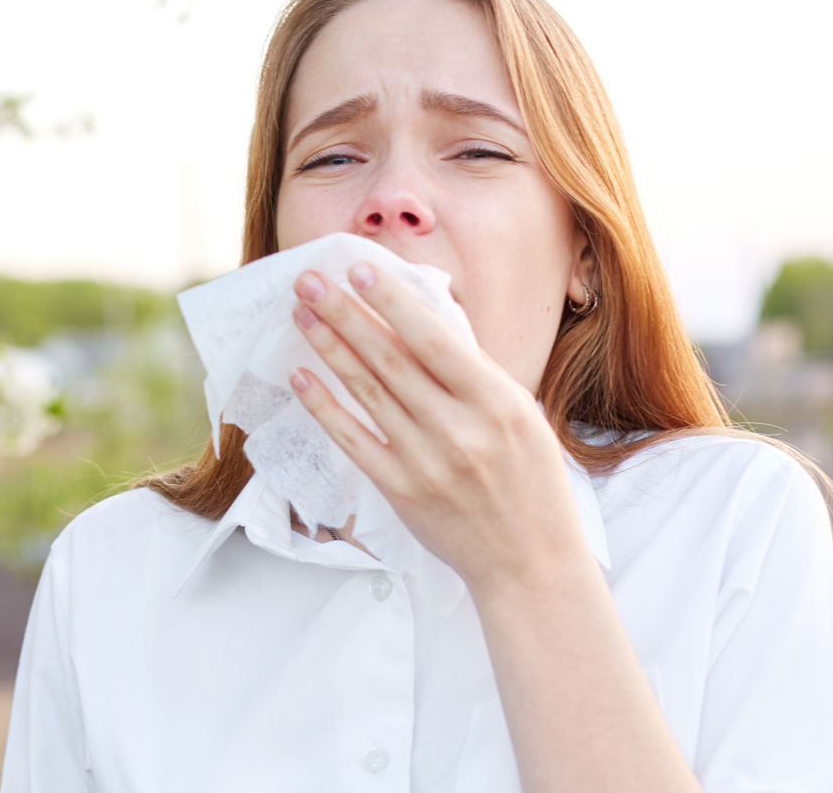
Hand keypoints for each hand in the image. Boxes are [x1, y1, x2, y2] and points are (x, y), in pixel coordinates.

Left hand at [285, 261, 588, 593]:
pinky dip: (325, 406)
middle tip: (310, 279)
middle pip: (390, 359)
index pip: (435, 340)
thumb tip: (420, 321)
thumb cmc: (530, 482)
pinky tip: (301, 377)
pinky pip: (353, 440)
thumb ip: (473, 374)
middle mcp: (460, 430)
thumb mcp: (521, 416)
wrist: (531, 563)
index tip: (359, 268)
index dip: (393, 302)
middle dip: (346, 313)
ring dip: (329, 349)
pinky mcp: (400, 490)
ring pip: (367, 393)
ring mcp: (426, 462)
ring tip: (302, 314)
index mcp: (498, 403)